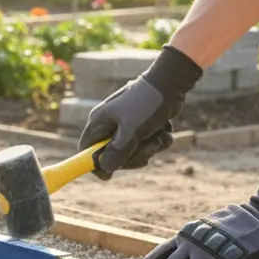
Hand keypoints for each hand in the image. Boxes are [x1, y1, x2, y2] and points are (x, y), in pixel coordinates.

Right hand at [79, 45, 202, 180]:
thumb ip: (117, 152)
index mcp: (99, 121)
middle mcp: (109, 123)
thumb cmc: (148, 104)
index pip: (86, 149)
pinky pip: (146, 142)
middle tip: (149, 147)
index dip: (94, 165)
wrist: (172, 82)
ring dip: (150, 147)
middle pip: (112, 155)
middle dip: (134, 156)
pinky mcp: (141, 123)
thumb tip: (105, 170)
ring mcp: (125, 123)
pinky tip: (165, 128)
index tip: (109, 176)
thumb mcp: (132, 132)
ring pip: (133, 150)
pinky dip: (158, 139)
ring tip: (160, 134)